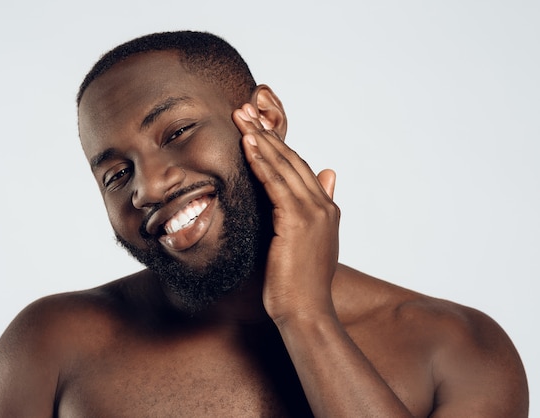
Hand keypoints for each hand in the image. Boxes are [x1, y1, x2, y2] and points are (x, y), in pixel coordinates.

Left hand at [233, 104, 339, 324]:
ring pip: (285, 166)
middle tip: (245, 110)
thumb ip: (313, 209)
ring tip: (242, 118)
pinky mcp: (298, 221)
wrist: (306, 312)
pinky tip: (248, 145)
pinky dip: (262, 162)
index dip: (278, 146)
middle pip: (292, 160)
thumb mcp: (308, 242)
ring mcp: (313, 212)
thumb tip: (329, 173)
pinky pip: (276, 184)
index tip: (257, 127)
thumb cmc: (299, 284)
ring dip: (262, 139)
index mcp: (325, 209)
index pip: (299, 168)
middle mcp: (323, 205)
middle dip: (267, 134)